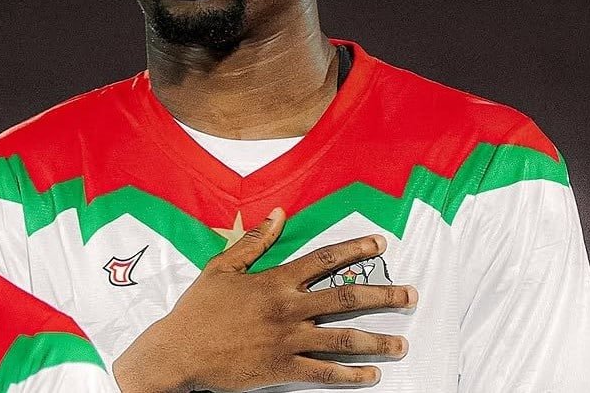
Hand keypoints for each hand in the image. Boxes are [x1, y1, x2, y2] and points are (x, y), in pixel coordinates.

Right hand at [112, 208, 416, 391]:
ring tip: (402, 344)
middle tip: (411, 296)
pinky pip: (323, 372)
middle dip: (384, 296)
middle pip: (346, 299)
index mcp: (276, 279)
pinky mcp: (281, 368)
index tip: (380, 243)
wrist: (178, 351)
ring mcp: (287, 340)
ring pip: (342, 339)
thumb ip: (255, 241)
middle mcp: (288, 307)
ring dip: (377, 340)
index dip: (356, 248)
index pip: (325, 259)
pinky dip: (350, 374)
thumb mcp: (223, 267)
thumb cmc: (199, 308)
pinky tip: (372, 375)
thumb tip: (279, 215)